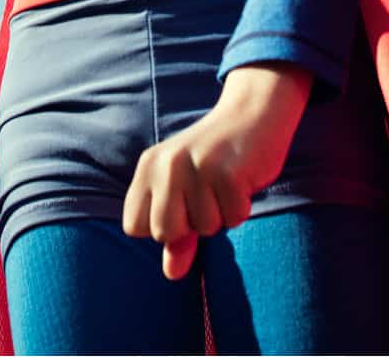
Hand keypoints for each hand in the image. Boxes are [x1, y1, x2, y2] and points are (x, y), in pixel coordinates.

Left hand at [122, 69, 308, 280]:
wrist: (253, 114)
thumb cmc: (217, 160)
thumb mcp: (188, 193)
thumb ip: (177, 235)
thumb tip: (172, 274)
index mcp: (148, 166)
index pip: (135, 227)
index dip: (162, 229)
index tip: (182, 208)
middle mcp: (167, 165)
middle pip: (165, 233)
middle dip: (192, 226)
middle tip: (207, 195)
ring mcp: (196, 167)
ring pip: (204, 229)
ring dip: (222, 215)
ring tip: (225, 184)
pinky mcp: (227, 172)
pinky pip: (233, 218)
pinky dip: (241, 208)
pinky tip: (242, 181)